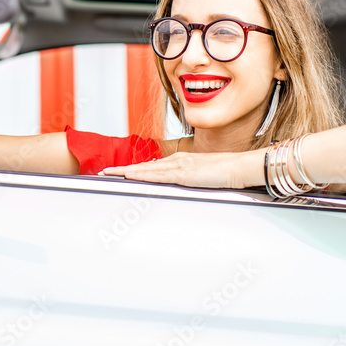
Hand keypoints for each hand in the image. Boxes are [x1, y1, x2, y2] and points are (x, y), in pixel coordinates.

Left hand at [100, 150, 262, 188]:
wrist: (241, 166)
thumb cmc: (227, 172)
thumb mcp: (204, 176)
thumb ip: (192, 179)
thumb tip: (183, 184)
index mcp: (182, 160)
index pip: (152, 165)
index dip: (134, 168)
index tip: (120, 171)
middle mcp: (177, 160)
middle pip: (144, 165)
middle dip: (123, 169)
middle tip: (104, 172)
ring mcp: (179, 165)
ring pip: (146, 169)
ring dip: (126, 171)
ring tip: (109, 173)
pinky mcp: (184, 173)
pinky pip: (158, 175)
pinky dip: (142, 175)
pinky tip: (130, 176)